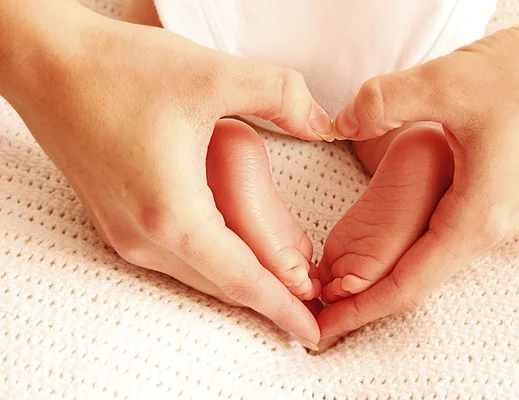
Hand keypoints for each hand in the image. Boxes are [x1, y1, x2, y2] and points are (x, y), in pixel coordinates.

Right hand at [1, 3, 333, 346]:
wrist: (45, 62)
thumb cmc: (117, 69)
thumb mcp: (211, 75)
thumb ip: (280, 95)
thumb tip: (323, 122)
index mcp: (173, 215)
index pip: (242, 280)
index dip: (283, 307)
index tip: (313, 331)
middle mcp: (144, 237)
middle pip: (222, 283)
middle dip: (269, 295)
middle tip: (312, 296)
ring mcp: (125, 232)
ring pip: (198, 273)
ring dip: (241, 278)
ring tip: (283, 277)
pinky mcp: (116, 218)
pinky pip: (177, 257)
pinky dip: (213, 260)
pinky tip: (233, 249)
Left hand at [318, 5, 518, 347]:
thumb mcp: (450, 82)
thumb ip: (386, 101)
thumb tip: (340, 122)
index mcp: (476, 217)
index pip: (409, 283)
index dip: (361, 308)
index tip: (323, 328)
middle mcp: (486, 228)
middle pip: (416, 282)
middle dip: (366, 303)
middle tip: (320, 317)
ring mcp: (490, 215)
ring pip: (428, 264)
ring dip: (384, 281)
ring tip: (339, 291)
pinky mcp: (488, 198)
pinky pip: (438, 242)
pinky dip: (403, 256)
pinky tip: (380, 253)